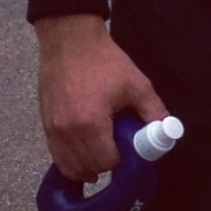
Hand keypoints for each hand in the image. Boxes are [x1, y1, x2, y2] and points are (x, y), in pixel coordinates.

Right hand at [37, 18, 166, 181]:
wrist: (69, 42)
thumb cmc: (104, 61)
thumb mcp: (137, 84)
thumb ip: (153, 111)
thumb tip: (166, 132)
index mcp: (91, 123)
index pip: (107, 161)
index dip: (122, 161)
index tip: (131, 153)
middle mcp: (67, 132)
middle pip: (87, 167)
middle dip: (106, 166)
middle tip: (120, 154)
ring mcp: (52, 130)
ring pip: (69, 166)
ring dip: (87, 168)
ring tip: (103, 158)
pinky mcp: (44, 125)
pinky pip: (56, 155)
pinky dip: (71, 162)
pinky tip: (85, 156)